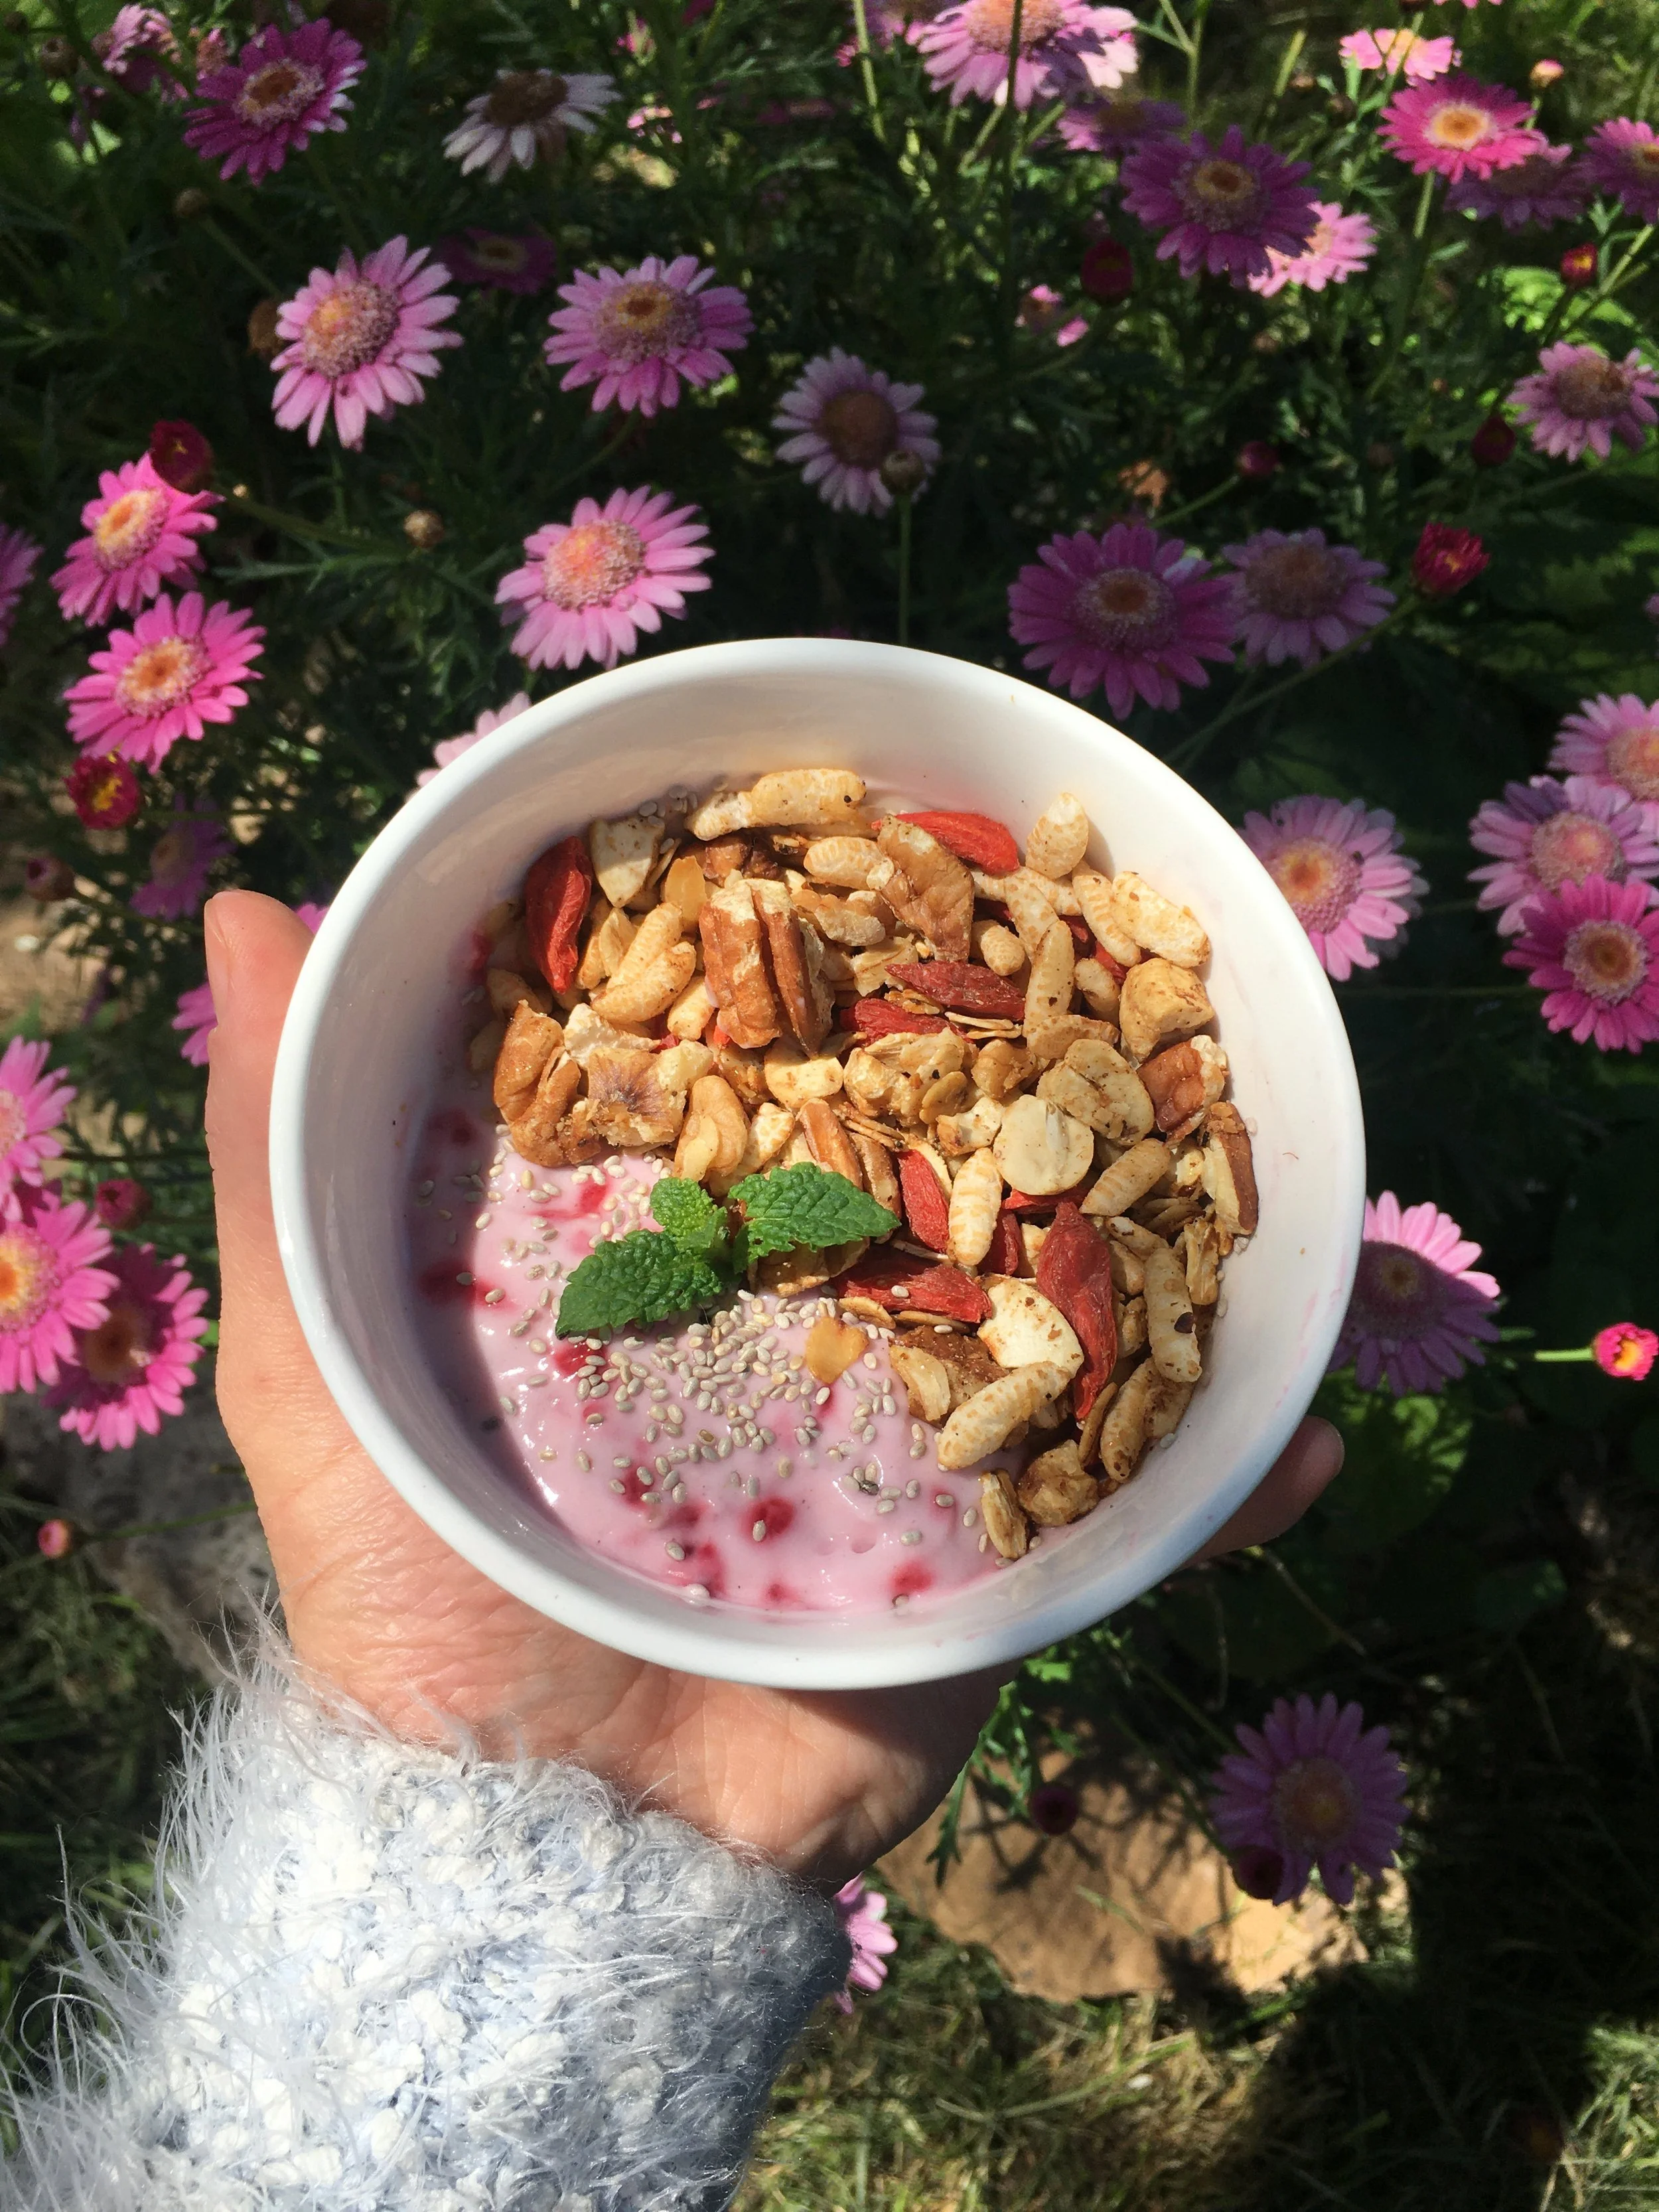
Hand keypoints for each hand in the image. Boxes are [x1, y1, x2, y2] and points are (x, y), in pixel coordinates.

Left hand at [205, 890, 1342, 1890]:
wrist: (552, 1856)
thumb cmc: (417, 1609)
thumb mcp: (316, 1374)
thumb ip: (277, 1156)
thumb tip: (246, 900)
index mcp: (668, 1254)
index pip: (757, 1073)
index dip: (816, 959)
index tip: (875, 834)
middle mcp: (807, 1316)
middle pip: (936, 1165)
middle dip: (1032, 1069)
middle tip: (1112, 951)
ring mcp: (916, 1433)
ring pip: (1062, 1305)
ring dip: (1176, 1245)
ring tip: (1270, 1158)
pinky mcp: (990, 1559)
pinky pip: (1139, 1508)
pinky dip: (1238, 1480)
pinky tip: (1316, 1434)